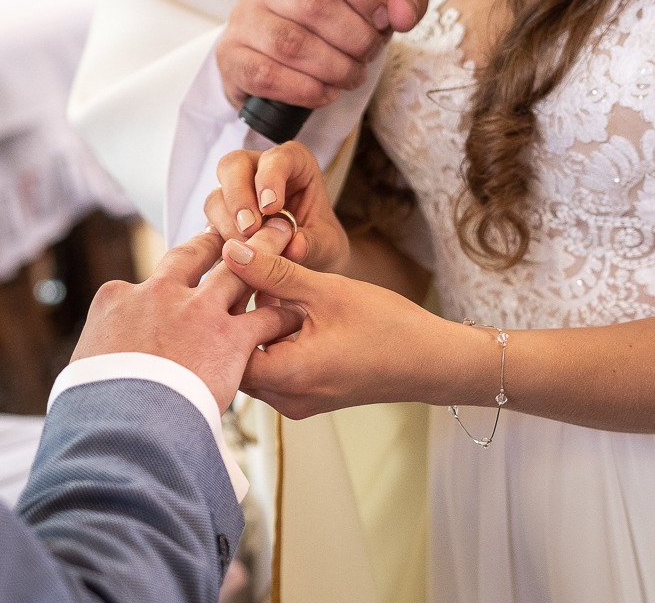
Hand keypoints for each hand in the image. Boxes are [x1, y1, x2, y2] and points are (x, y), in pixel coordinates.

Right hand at [71, 219, 302, 412]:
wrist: (122, 424)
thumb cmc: (99, 404)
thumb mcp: (85, 367)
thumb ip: (101, 355)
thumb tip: (99, 369)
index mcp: (117, 300)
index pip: (142, 284)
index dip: (163, 281)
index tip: (171, 280)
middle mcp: (158, 294)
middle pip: (191, 257)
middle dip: (213, 242)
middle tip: (227, 234)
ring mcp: (196, 312)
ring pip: (236, 273)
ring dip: (260, 254)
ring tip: (278, 240)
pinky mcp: (229, 338)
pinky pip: (265, 318)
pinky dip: (281, 315)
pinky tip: (293, 313)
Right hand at [205, 140, 348, 273]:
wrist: (307, 266)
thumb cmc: (319, 244)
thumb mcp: (326, 245)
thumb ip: (312, 243)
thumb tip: (293, 247)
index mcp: (294, 164)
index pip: (277, 157)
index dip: (270, 178)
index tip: (271, 207)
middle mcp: (259, 171)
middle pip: (234, 165)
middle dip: (238, 196)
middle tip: (249, 229)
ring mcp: (235, 195)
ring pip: (216, 195)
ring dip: (227, 223)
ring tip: (246, 249)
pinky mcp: (221, 220)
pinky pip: (209, 225)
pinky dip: (218, 241)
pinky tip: (233, 259)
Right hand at [216, 0, 427, 109]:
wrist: (266, 57)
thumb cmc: (318, 27)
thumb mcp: (360, 4)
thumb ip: (396, 0)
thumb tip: (404, 11)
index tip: (383, 18)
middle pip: (314, 5)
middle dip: (354, 37)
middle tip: (368, 54)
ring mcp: (243, 19)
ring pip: (292, 43)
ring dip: (333, 67)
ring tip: (351, 76)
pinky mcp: (233, 57)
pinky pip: (269, 75)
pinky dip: (306, 89)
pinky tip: (325, 91)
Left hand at [220, 241, 471, 419]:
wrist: (433, 361)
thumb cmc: (388, 327)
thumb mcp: (326, 290)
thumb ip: (273, 271)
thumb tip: (230, 251)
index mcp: (289, 376)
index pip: (225, 349)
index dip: (221, 311)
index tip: (227, 276)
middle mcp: (287, 399)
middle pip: (235, 358)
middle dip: (235, 318)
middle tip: (240, 277)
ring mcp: (297, 402)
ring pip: (253, 364)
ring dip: (254, 328)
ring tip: (263, 288)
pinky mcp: (308, 398)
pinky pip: (274, 370)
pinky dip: (271, 340)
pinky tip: (284, 308)